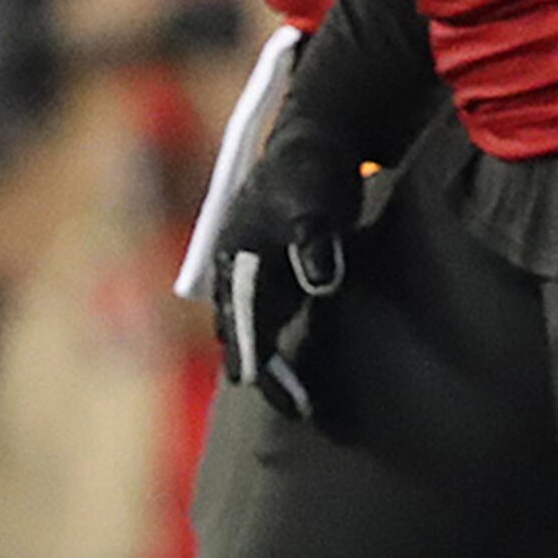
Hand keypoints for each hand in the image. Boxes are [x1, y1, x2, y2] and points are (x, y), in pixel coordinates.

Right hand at [210, 122, 360, 426]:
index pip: (241, 311)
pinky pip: (273, 323)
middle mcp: (238, 271)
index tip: (252, 379)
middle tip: (297, 410)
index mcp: (238, 255)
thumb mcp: (314, 196)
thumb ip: (314, 238)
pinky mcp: (277, 280)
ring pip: (257, 332)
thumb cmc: (312, 170)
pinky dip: (283, 350)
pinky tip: (305, 375)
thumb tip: (319, 282)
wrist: (316, 147)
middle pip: (244, 331)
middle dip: (262, 370)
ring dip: (273, 367)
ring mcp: (255, 277)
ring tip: (303, 406)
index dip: (249, 347)